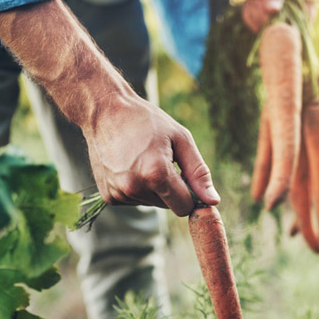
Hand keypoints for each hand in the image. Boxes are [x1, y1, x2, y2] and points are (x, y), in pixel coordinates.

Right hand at [83, 94, 218, 216]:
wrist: (105, 112)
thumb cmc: (147, 121)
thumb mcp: (180, 139)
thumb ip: (198, 173)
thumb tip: (213, 202)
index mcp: (156, 174)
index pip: (184, 206)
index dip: (190, 194)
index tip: (186, 177)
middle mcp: (135, 188)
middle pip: (168, 206)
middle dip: (171, 189)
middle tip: (160, 160)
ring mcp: (119, 194)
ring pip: (151, 203)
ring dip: (153, 188)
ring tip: (142, 160)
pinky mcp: (108, 196)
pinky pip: (135, 200)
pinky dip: (137, 188)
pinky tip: (129, 166)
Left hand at [241, 0, 313, 31]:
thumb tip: (272, 10)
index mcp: (308, 5)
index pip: (301, 25)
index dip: (283, 22)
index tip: (266, 9)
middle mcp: (299, 18)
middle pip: (283, 32)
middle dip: (263, 17)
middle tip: (255, 0)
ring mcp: (285, 24)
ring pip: (268, 33)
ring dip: (254, 16)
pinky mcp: (271, 27)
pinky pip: (258, 30)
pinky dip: (250, 18)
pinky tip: (251, 4)